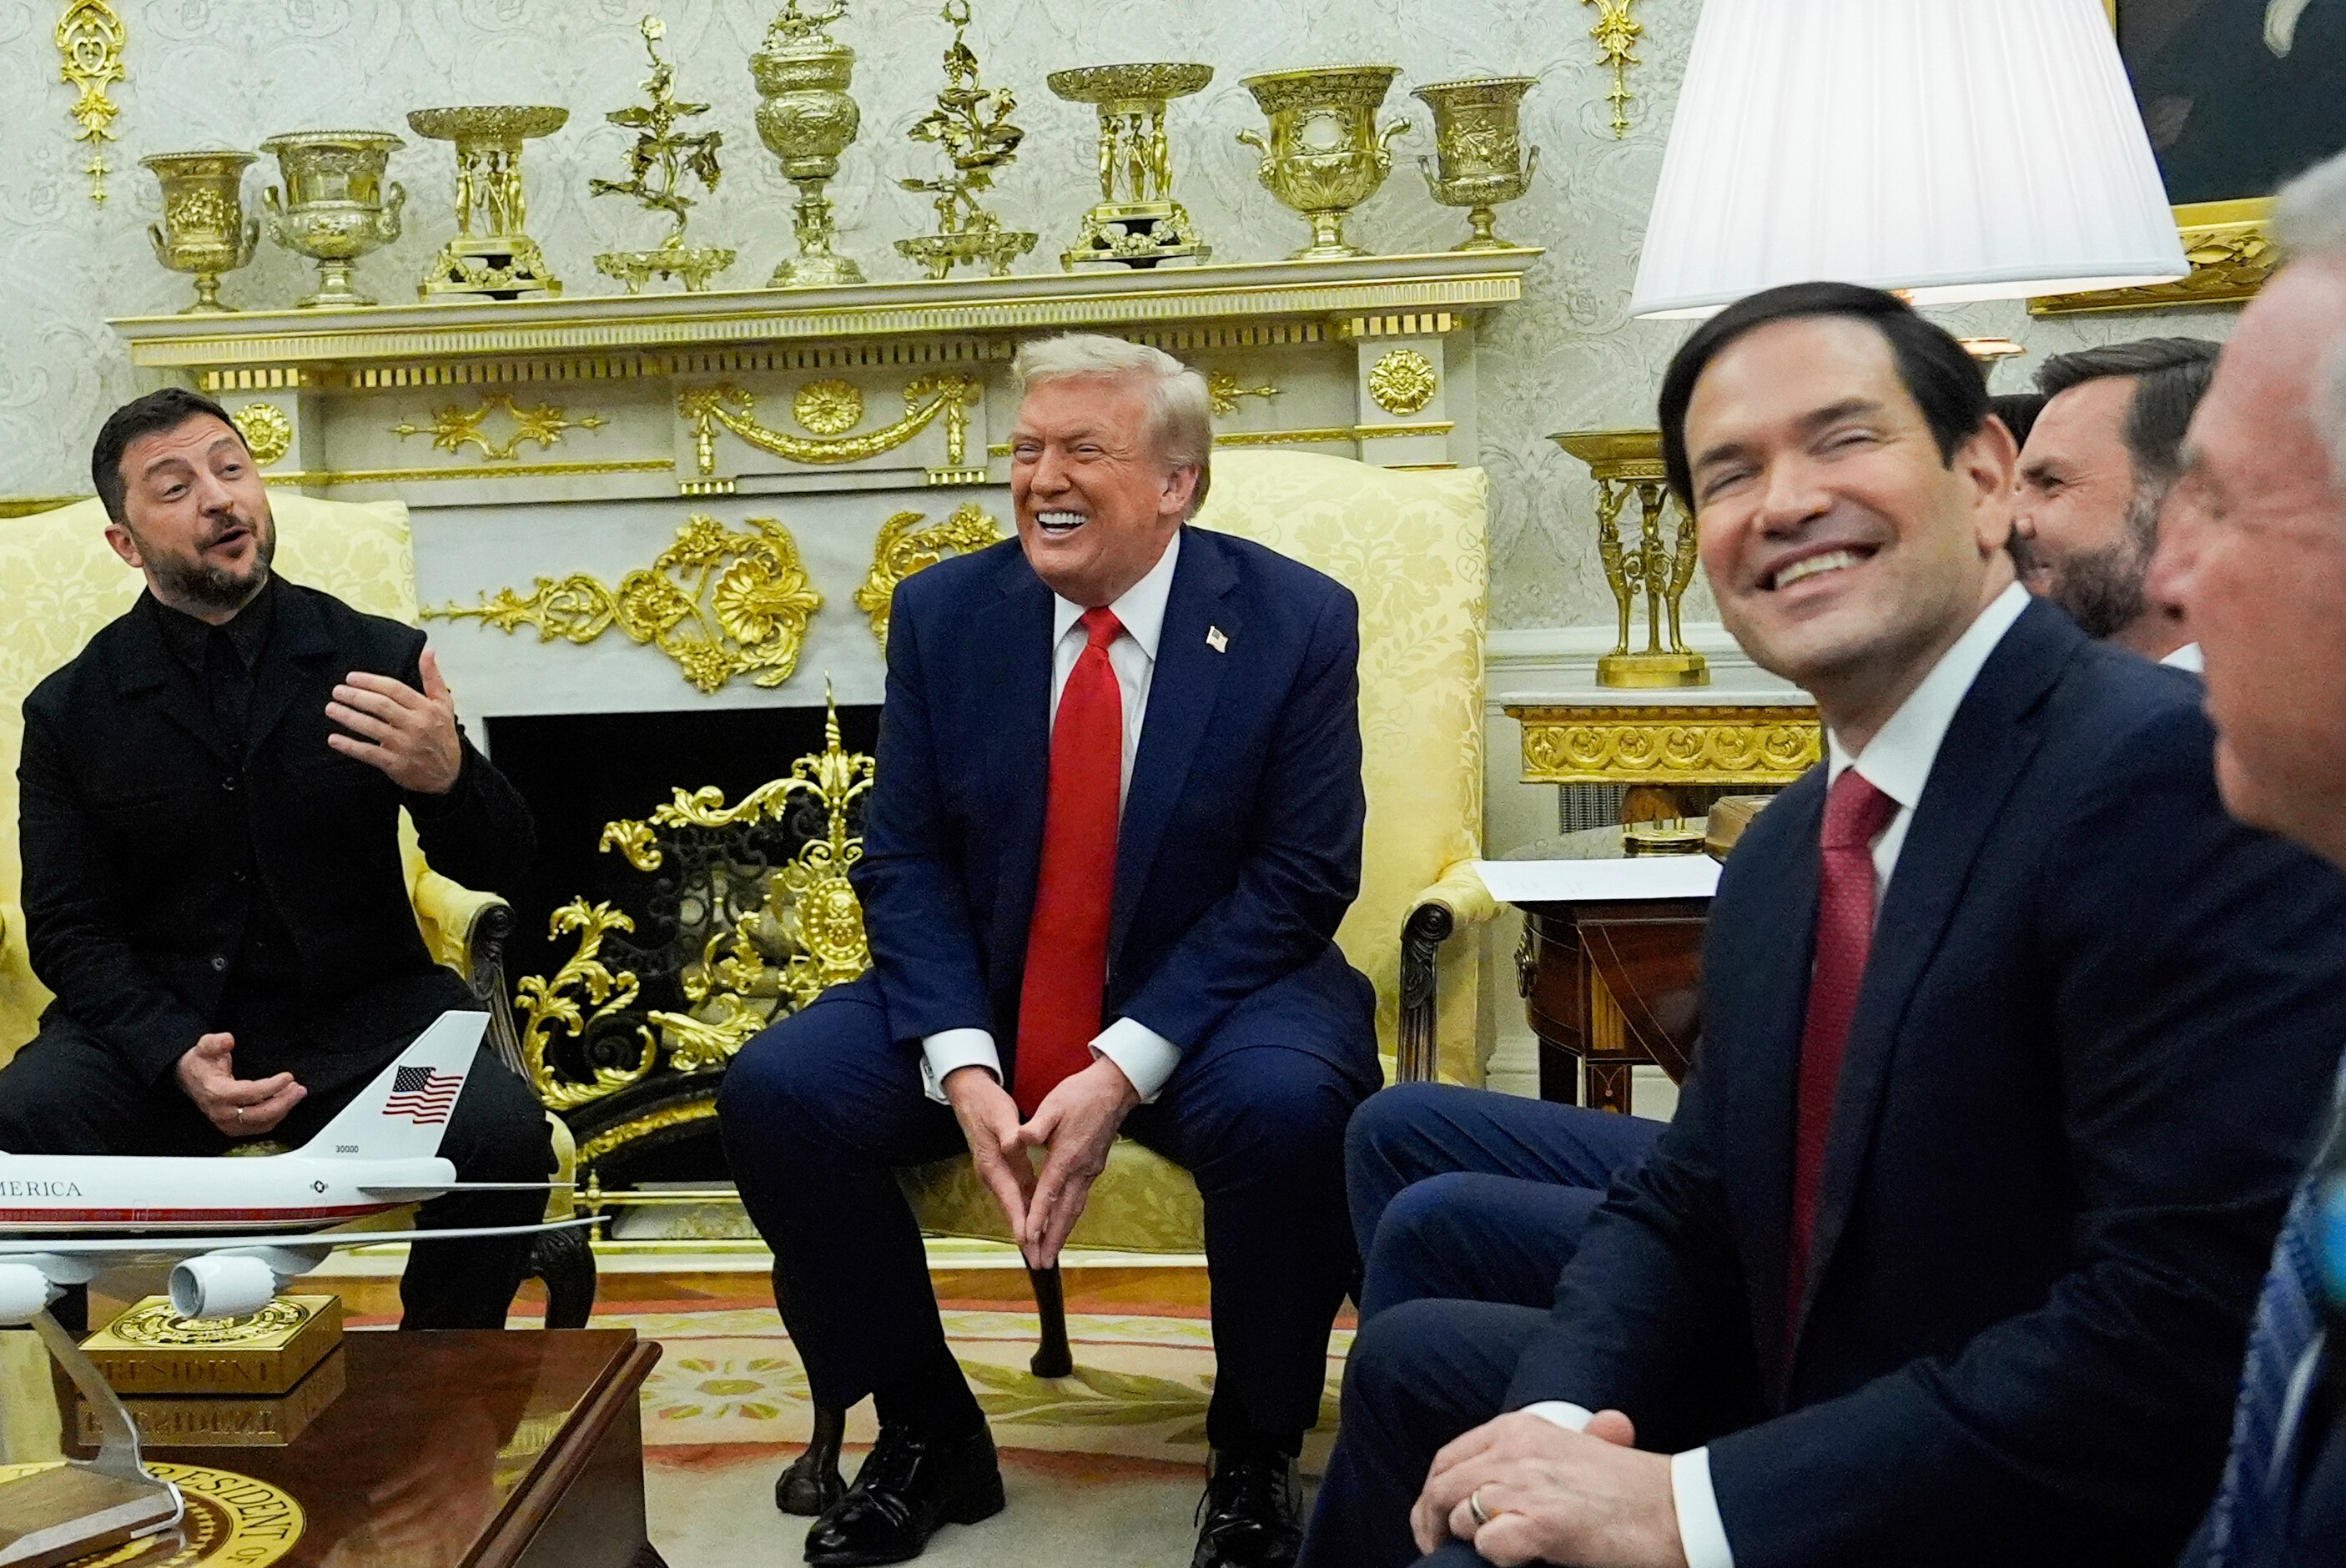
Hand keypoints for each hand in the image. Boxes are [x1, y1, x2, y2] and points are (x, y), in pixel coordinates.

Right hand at [175, 1032, 304, 1137]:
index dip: (272, 1086)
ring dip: (283, 1109)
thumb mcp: (205, 1047)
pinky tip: (286, 1103)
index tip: (288, 1076)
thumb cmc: (201, 1063)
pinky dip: (276, 1116)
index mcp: (216, 1093)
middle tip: (299, 1088)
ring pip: (262, 1123)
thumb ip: (216, 1042)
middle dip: (284, 1101)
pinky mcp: (234, 1128)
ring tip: (297, 1093)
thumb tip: (228, 1039)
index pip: (250, 1094)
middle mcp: (222, 1113)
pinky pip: (259, 1127)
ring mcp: (227, 1124)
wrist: (190, 1079)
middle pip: (260, 1114)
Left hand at [326, 646, 461, 794]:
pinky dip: (349, 746)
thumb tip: (428, 652)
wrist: (449, 774)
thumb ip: (433, 677)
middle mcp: (415, 725)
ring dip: (348, 717)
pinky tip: (335, 739)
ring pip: (372, 727)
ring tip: (332, 709)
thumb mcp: (444, 704)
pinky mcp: (395, 764)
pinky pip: (368, 753)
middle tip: (338, 691)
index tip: (352, 678)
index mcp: (426, 708)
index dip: (371, 682)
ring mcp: (404, 745)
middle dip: (355, 697)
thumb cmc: (443, 737)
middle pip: (381, 706)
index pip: (395, 689)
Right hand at [944, 1065, 1038, 1259]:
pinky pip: (1020, 1195)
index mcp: (993, 1164)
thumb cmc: (986, 1104)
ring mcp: (999, 1175)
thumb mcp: (999, 1114)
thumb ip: (1008, 1132)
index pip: (1009, 1197)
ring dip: (1029, 1228)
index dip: (1020, 1219)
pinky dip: (1030, 1211)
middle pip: (1013, 1210)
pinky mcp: (1006, 1170)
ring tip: (1042, 1251)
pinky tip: (1041, 1222)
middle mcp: (994, 1175)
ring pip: (1017, 1206)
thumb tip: (1015, 1143)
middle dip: (1025, 1236)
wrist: (970, 1095)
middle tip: (1039, 1261)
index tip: (1028, 1240)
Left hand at [1016, 1056, 1139, 1267]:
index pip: (1049, 1193)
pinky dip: (1069, 1218)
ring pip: (1075, 1209)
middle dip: (1052, 1239)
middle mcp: (1081, 1169)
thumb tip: (1017, 1139)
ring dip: (1062, 1233)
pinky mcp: (1094, 1168)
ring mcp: (1090, 1171)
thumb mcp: (1053, 1104)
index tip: (1028, 1238)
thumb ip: (1036, 1126)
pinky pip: (1080, 1200)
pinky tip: (1063, 1225)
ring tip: (1051, 1254)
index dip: (1038, 1217)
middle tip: (1042, 1263)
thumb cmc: (1081, 1094)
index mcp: (1067, 1156)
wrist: (1114, 1089)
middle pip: (1065, 1212)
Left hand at [1411, 1409, 1685, 1567]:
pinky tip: (1520, 1559)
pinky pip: (1487, 1546)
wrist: (1677, 1510)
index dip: (1432, 1494)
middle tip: (1437, 1549)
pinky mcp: (1541, 1524)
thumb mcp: (1571, 1449)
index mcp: (1519, 1428)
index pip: (1448, 1458)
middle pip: (1442, 1487)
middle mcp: (1515, 1450)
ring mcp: (1526, 1485)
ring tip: (1490, 1554)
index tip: (1431, 1522)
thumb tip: (1491, 1487)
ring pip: (1459, 1517)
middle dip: (1431, 1524)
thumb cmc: (1630, 1489)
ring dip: (1468, 1541)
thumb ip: (1531, 1456)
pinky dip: (1496, 1558)